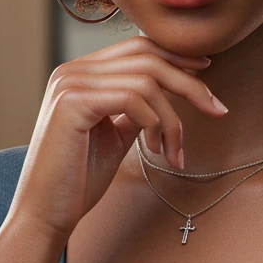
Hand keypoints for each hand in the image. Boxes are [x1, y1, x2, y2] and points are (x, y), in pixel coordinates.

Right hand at [5, 33, 227, 241]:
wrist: (45, 214)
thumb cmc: (78, 180)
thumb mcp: (114, 135)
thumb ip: (135, 110)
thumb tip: (169, 92)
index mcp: (80, 74)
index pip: (137, 48)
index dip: (176, 58)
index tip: (206, 75)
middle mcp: (72, 71)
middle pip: (147, 56)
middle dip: (189, 82)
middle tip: (217, 109)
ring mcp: (70, 84)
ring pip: (146, 80)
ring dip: (173, 118)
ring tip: (173, 152)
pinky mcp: (73, 103)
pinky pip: (133, 98)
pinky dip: (156, 122)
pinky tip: (154, 150)